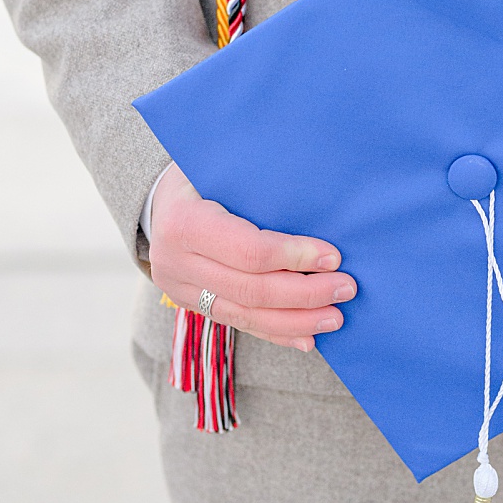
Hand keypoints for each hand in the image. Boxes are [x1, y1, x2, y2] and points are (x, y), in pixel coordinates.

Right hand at [147, 164, 356, 352]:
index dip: (294, 257)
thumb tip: (318, 190)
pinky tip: (307, 338)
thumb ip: (258, 178)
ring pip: (245, 315)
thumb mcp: (220, 163)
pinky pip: (237, 324)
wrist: (157, 200)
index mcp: (184, 222)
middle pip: (250, 290)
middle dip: (305, 294)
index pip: (248, 251)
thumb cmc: (201, 174)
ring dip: (296, 321)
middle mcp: (176, 262)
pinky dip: (275, 333)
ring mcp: (180, 289)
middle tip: (345, 289)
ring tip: (335, 317)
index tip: (333, 256)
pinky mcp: (190, 305)